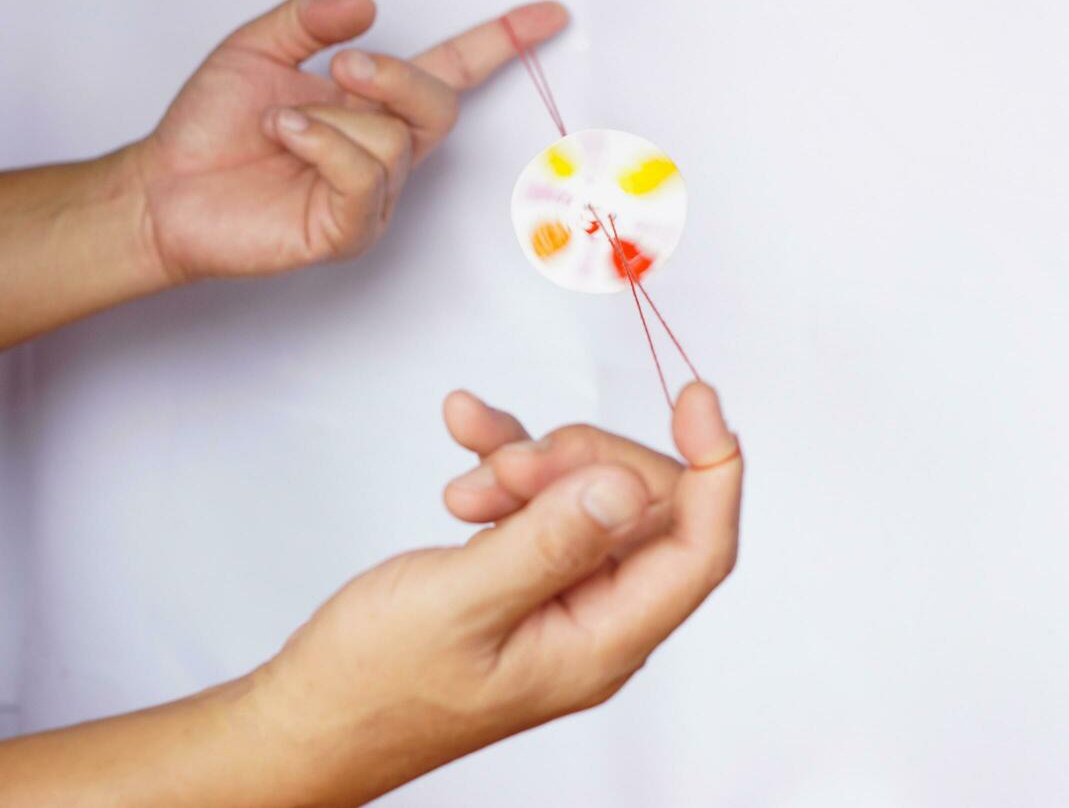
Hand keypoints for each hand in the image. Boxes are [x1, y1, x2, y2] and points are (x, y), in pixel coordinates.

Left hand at [128, 0, 566, 281]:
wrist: (164, 189)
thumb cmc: (212, 129)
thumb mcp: (256, 47)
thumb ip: (310, 19)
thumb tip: (365, 4)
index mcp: (375, 104)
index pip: (454, 68)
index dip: (502, 41)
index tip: (550, 13)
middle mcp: (388, 149)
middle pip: (438, 103)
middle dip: (393, 76)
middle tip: (340, 69)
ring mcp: (376, 194)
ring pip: (392, 139)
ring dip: (327, 119)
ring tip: (278, 126)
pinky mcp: (352, 230)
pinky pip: (366, 177)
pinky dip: (323, 146)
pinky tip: (284, 139)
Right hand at [247, 383, 741, 805]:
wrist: (308, 718)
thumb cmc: (372, 687)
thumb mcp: (460, 604)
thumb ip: (549, 544)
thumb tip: (628, 488)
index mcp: (603, 644)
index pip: (701, 548)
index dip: (714, 467)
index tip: (696, 397)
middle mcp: (596, 620)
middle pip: (642, 504)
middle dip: (580, 461)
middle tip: (510, 467)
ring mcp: (561, 595)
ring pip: (588, 493)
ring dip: (531, 464)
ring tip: (467, 485)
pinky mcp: (525, 574)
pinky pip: (540, 499)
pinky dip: (505, 463)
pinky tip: (468, 435)